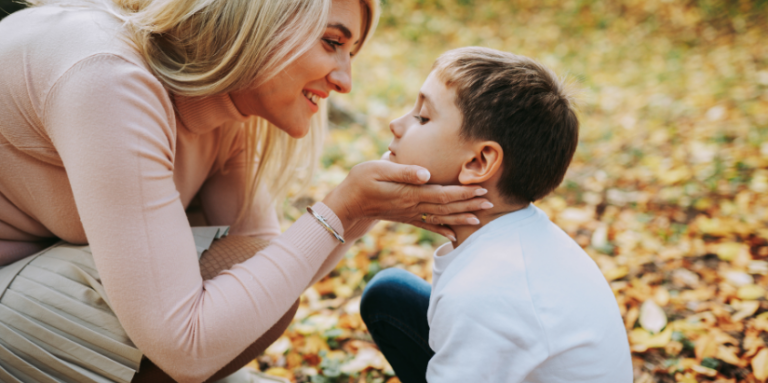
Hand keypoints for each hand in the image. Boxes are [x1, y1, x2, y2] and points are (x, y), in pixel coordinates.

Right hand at [323, 160, 490, 239]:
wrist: (347, 204)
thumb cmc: (361, 181)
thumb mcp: (379, 169)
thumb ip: (404, 171)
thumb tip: (428, 174)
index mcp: (410, 193)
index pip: (442, 194)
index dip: (463, 193)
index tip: (481, 190)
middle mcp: (413, 206)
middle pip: (446, 207)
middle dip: (468, 205)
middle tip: (489, 203)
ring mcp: (409, 214)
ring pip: (440, 217)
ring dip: (460, 217)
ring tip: (479, 218)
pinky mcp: (405, 217)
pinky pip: (427, 225)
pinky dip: (442, 230)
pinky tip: (454, 235)